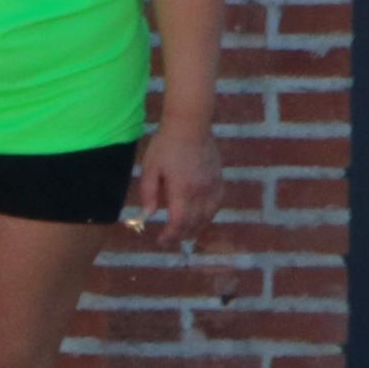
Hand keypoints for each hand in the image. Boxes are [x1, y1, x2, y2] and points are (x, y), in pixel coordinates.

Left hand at [128, 120, 217, 247]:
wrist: (190, 126)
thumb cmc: (165, 146)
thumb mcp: (150, 168)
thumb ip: (149, 192)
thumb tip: (149, 214)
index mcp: (182, 190)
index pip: (179, 222)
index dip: (171, 235)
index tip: (161, 241)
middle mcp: (200, 192)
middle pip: (194, 222)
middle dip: (182, 234)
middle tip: (170, 238)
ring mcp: (213, 186)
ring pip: (209, 216)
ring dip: (197, 227)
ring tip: (185, 231)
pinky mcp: (219, 180)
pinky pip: (217, 204)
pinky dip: (209, 214)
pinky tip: (202, 215)